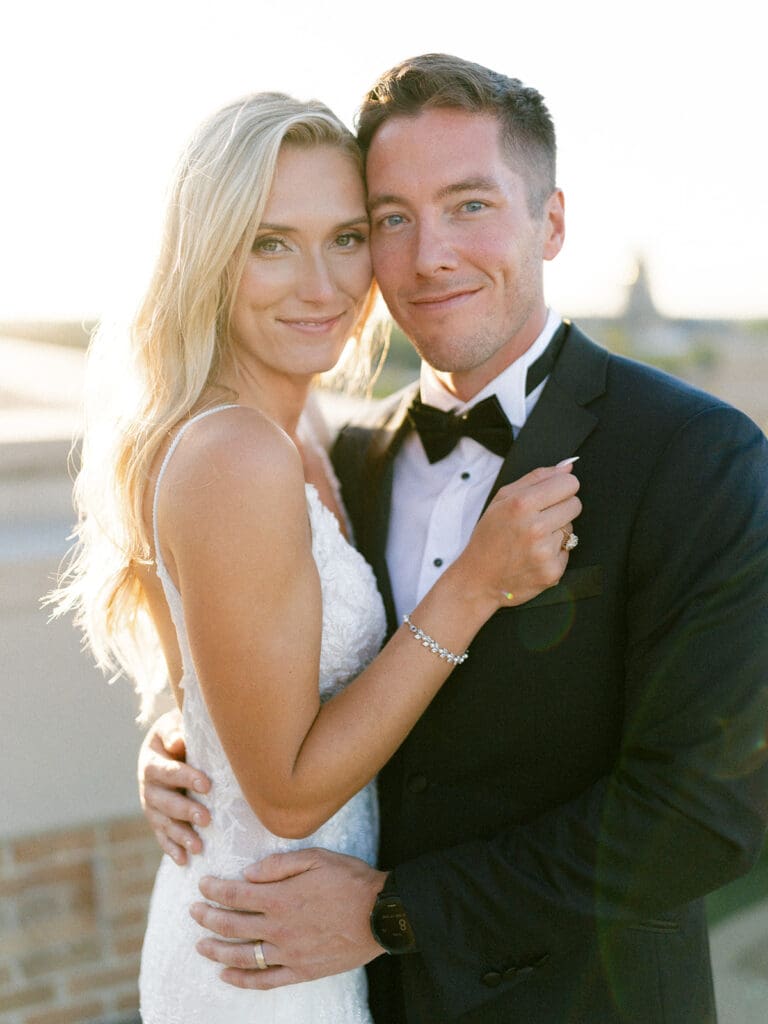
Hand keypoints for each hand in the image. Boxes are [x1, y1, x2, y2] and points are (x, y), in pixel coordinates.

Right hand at [138, 708, 211, 863]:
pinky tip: (185, 860)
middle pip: (165, 802)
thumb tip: (178, 740)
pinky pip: (162, 836)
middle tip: (207, 818)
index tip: (207, 785)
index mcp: (152, 761)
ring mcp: (151, 805)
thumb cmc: (178, 733)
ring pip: (163, 823)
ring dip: (180, 835)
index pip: (169, 771)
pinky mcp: (157, 819)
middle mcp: (148, 786)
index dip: (187, 778)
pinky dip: (172, 849)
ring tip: (199, 847)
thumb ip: (174, 732)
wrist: (168, 744)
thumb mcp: (173, 725)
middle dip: (185, 811)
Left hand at [191, 848, 386, 988]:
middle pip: (232, 925)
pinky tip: (226, 975)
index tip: (202, 885)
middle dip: (207, 918)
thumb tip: (248, 873)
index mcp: (280, 897)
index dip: (214, 890)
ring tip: (200, 945)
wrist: (381, 914)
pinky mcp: (301, 971)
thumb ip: (279, 864)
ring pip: (242, 956)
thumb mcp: (316, 858)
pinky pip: (264, 980)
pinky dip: (241, 979)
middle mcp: (279, 927)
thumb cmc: (350, 880)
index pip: (235, 894)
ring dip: (216, 950)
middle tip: (193, 912)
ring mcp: (289, 953)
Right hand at [457, 462, 580, 610]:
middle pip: (575, 504)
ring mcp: (545, 552)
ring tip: (533, 540)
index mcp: (522, 504)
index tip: (550, 496)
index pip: (569, 484)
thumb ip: (536, 478)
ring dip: (556, 531)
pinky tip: (535, 556)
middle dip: (560, 509)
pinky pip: (568, 551)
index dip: (560, 488)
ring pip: (572, 528)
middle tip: (538, 519)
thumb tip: (568, 467)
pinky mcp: (552, 572)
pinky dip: (555, 552)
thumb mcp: (502, 499)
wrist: (479, 579)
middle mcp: (535, 528)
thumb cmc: (490, 536)